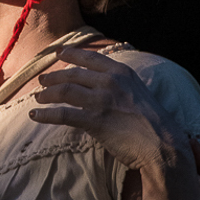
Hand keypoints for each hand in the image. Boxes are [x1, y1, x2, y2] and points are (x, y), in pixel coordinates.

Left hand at [30, 46, 188, 178]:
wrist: (164, 145)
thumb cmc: (155, 124)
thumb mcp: (141, 93)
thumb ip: (122, 85)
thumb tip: (106, 85)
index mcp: (122, 72)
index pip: (90, 57)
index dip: (71, 54)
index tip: (58, 54)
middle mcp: (110, 82)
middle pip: (72, 74)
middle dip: (53, 76)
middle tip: (42, 81)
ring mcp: (101, 100)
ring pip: (64, 91)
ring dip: (46, 94)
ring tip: (37, 98)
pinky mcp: (94, 121)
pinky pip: (62, 114)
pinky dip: (45, 115)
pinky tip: (35, 116)